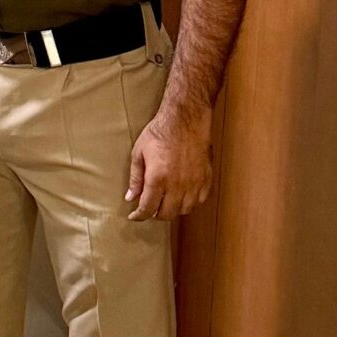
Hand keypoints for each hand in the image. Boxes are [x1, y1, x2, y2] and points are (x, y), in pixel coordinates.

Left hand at [127, 99, 213, 220]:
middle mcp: (177, 184)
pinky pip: (200, 200)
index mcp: (157, 179)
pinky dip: (191, 202)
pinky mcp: (206, 178)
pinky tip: (183, 194)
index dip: (139, 216)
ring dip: (173, 209)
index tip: (135, 216)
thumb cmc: (160, 133)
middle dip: (155, 214)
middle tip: (150, 208)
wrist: (185, 119)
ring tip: (166, 201)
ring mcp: (194, 182)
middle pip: (167, 214)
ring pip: (185, 210)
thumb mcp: (139, 153)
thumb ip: (135, 178)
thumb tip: (131, 197)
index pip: (147, 208)